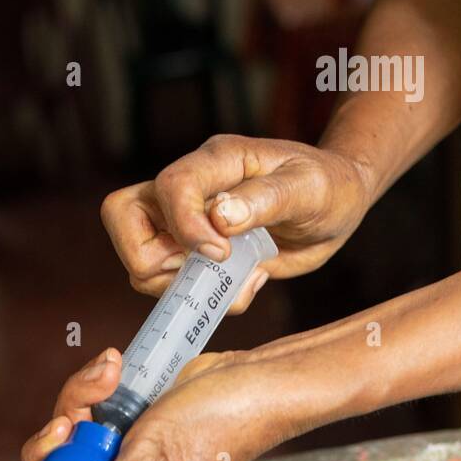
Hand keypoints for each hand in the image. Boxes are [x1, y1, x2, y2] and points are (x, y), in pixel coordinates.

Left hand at [21, 346, 286, 460]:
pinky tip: (111, 371)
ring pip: (64, 451)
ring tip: (105, 380)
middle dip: (53, 453)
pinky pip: (83, 421)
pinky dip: (91, 393)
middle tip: (70, 424)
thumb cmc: (216, 428)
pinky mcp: (121, 438)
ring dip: (75, 407)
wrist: (251, 382)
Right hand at [100, 134, 369, 304]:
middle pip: (123, 216)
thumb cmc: (328, 186)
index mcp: (217, 162)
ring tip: (237, 281)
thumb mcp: (308, 188)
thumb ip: (264, 200)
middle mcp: (190, 188)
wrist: (337, 206)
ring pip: (141, 260)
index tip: (221, 253)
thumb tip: (218, 217)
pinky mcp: (190, 252)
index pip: (169, 187)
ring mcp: (183, 221)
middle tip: (204, 271)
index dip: (184, 227)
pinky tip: (243, 283)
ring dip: (181, 287)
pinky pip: (170, 284)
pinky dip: (202, 298)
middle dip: (150, 260)